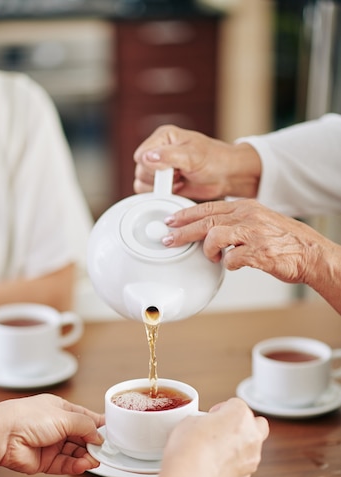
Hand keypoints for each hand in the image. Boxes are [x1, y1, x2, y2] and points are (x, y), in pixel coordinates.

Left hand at [0, 395, 104, 475]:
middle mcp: (55, 426)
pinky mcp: (44, 462)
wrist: (2, 436)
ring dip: (86, 456)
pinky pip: (65, 464)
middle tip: (105, 449)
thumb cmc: (26, 418)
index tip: (111, 431)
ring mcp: (49, 444)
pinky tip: (84, 465)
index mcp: (59, 409)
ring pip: (74, 452)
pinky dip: (75, 465)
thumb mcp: (64, 416)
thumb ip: (85, 425)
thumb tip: (98, 434)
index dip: (97, 424)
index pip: (84, 416)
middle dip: (93, 443)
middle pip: (81, 436)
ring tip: (95, 459)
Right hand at [133, 124, 260, 199]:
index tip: (173, 170)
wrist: (226, 175)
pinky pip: (149, 193)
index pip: (141, 155)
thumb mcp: (193, 155)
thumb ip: (169, 156)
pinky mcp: (162, 182)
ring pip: (142, 183)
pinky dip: (162, 195)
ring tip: (180, 180)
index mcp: (163, 137)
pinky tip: (178, 188)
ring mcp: (159, 167)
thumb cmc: (215, 160)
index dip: (153, 167)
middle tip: (179, 175)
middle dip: (159, 179)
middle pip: (140, 171)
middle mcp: (158, 151)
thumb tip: (147, 157)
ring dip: (161, 188)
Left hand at [162, 199, 328, 284]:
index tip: (171, 221)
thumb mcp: (260, 222)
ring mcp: (253, 233)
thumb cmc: (286, 242)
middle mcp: (248, 216)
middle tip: (169, 240)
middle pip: (206, 220)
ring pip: (214, 236)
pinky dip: (229, 264)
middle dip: (183, 231)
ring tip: (212, 257)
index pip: (209, 207)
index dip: (187, 214)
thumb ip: (237, 223)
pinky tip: (234, 265)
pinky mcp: (258, 252)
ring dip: (208, 250)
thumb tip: (211, 231)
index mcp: (247, 207)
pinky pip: (231, 259)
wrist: (312, 253)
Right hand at [162, 397, 268, 476]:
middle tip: (224, 430)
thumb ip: (204, 420)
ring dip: (240, 446)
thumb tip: (203, 426)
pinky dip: (233, 465)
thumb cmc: (190, 446)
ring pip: (253, 447)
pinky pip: (243, 466)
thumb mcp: (190, 420)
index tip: (211, 417)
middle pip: (257, 423)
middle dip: (245, 425)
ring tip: (216, 451)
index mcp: (239, 414)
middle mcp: (252, 434)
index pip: (236, 404)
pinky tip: (215, 467)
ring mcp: (252, 457)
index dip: (221, 409)